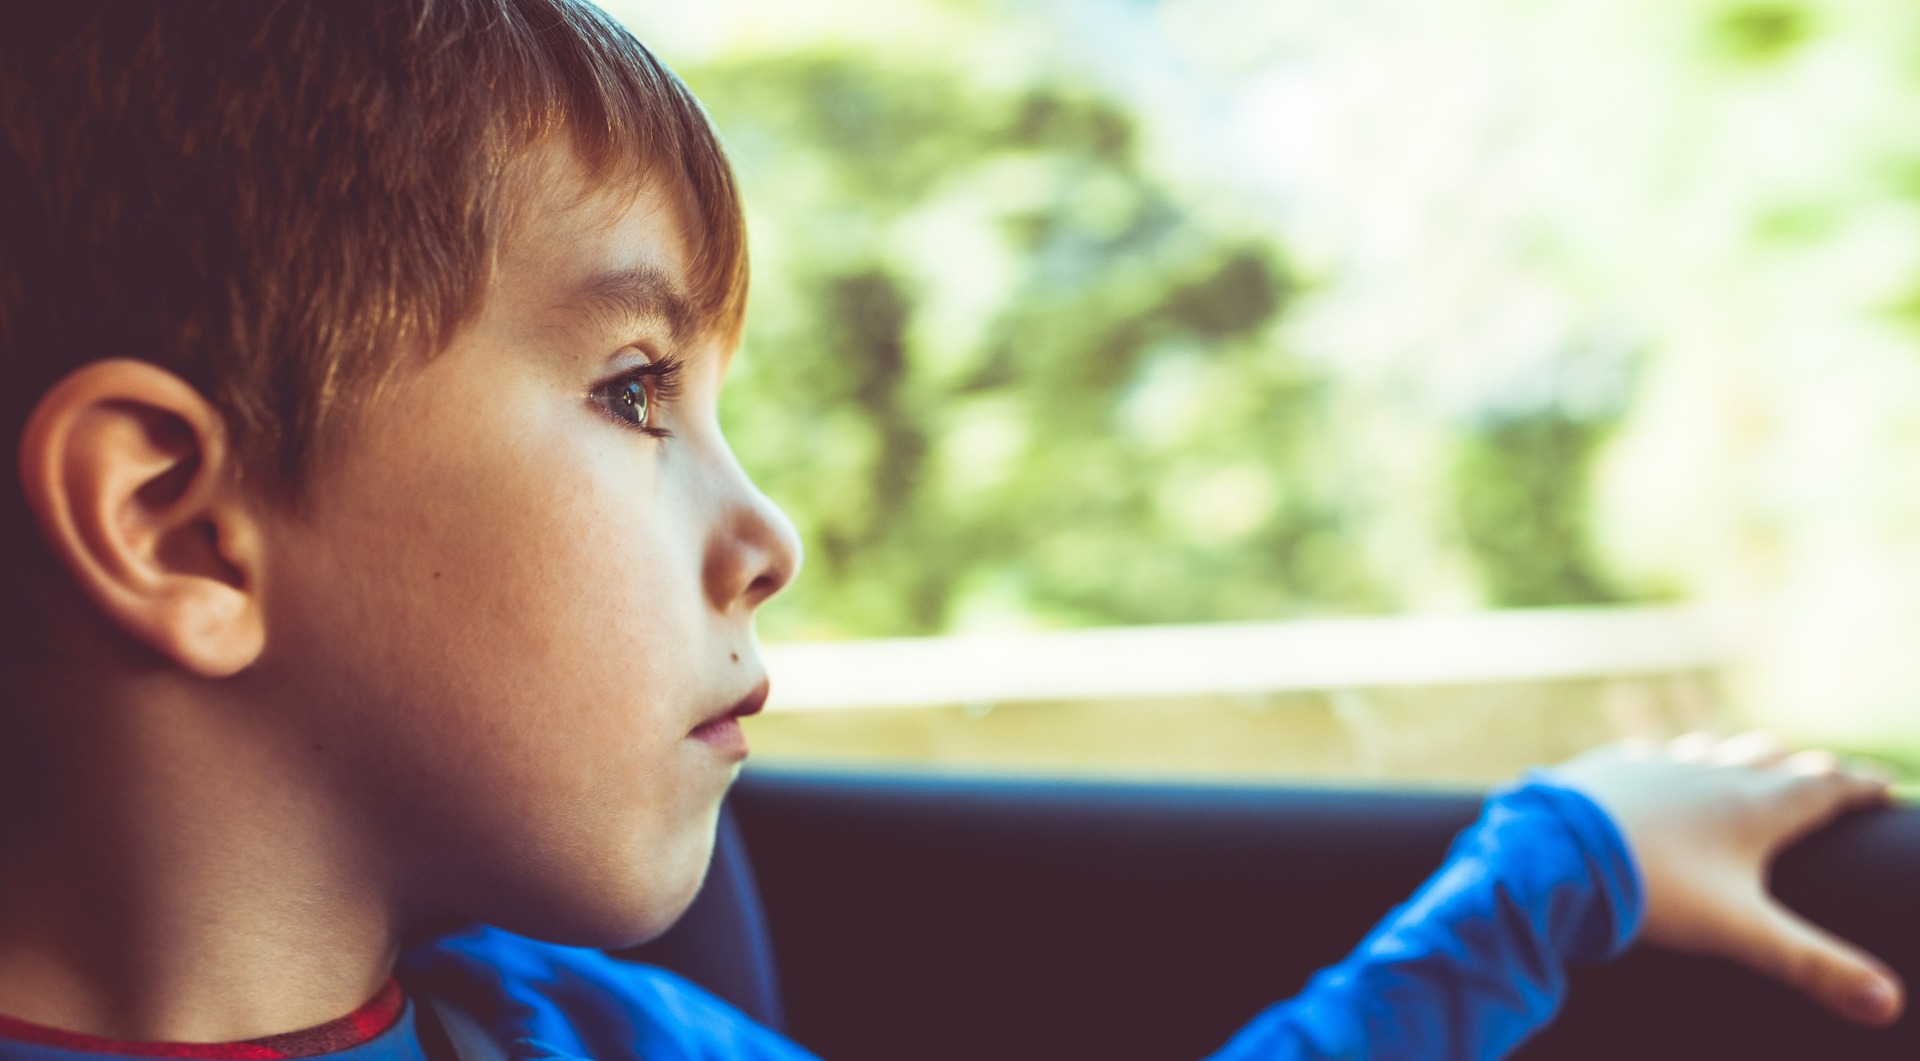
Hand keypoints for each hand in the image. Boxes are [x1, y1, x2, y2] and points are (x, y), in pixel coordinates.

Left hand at [1549, 732, 1902, 1027]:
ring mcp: (1658, 763)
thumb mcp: (1741, 933)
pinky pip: (1650, 754)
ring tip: (1754, 758)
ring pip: (1713, 747)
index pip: (1827, 787)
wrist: (1556, 852)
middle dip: (1804, 767)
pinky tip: (1659, 764)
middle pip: (1773, 758)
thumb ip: (1813, 966)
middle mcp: (1712, 771)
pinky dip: (1670, 760)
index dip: (1861, 787)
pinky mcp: (1612, 765)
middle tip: (1825, 774)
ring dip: (1739, 753)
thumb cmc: (1656, 890)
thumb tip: (1886, 1003)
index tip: (1888, 786)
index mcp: (1756, 805)